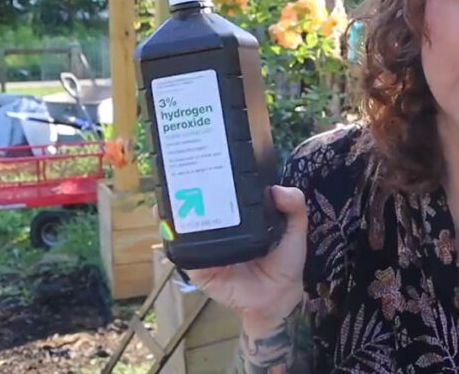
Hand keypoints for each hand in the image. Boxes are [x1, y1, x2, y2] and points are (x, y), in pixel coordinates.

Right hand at [153, 185, 306, 320]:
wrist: (277, 298)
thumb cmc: (285, 262)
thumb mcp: (294, 228)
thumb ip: (294, 205)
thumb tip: (276, 189)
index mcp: (238, 217)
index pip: (221, 194)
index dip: (211, 178)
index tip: (202, 160)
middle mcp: (220, 229)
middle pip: (196, 207)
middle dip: (182, 190)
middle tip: (176, 174)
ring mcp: (207, 248)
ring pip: (183, 228)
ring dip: (171, 212)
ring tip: (164, 195)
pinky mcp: (199, 268)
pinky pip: (184, 253)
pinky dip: (174, 240)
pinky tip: (168, 225)